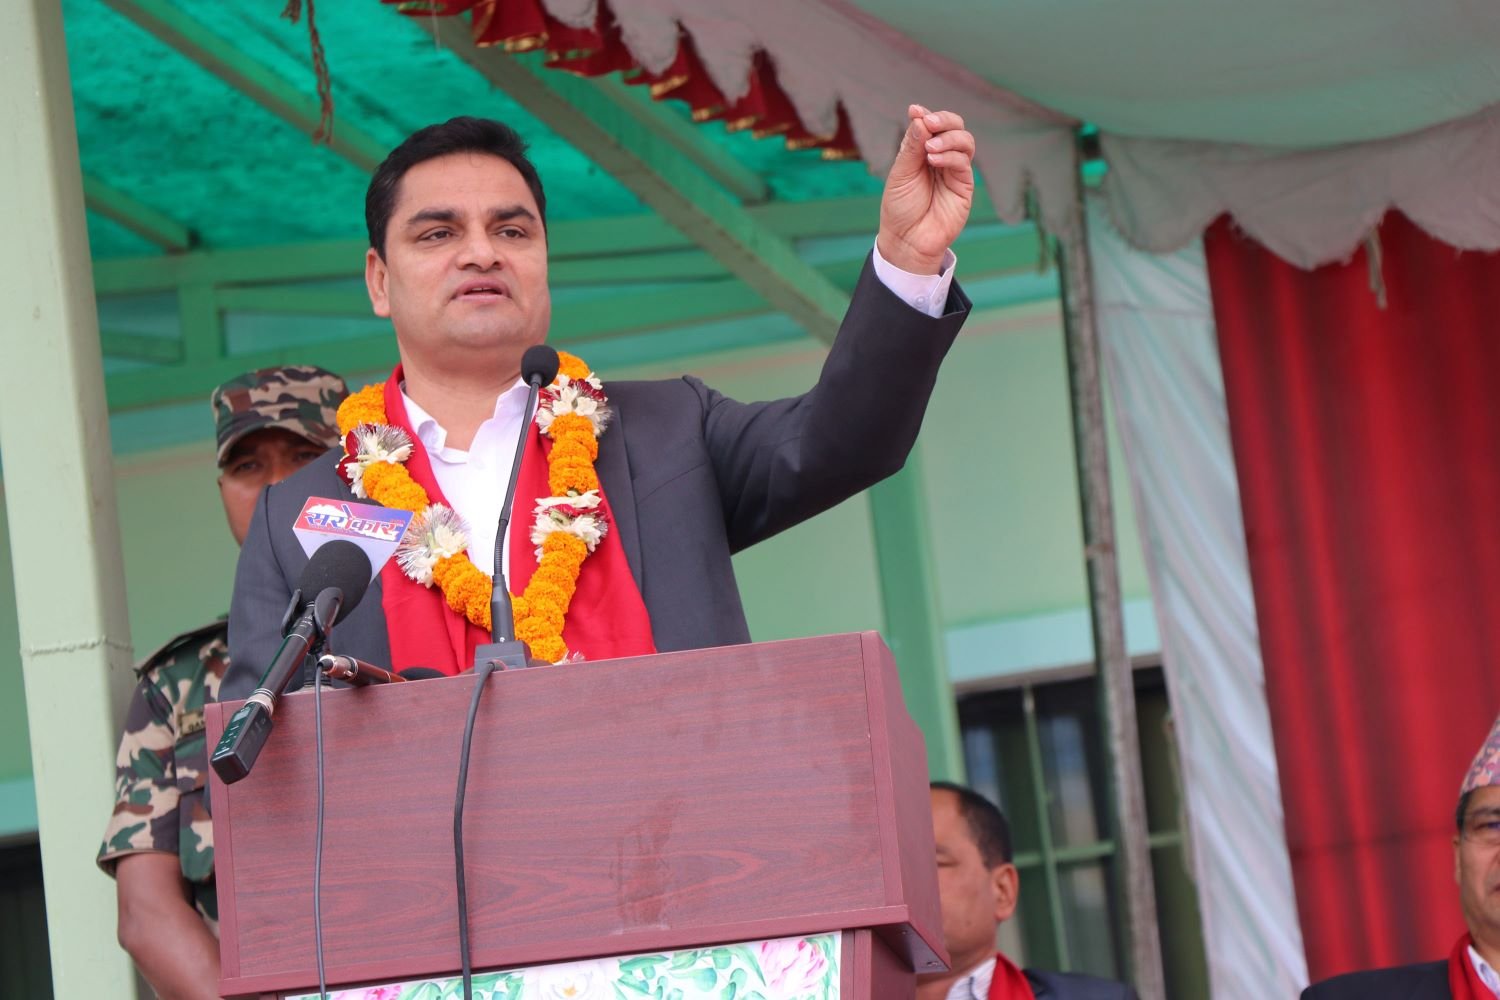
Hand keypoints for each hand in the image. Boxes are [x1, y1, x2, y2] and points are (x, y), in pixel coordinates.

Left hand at [876, 105, 975, 274]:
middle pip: (954, 126)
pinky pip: (963, 162)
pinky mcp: (964, 185)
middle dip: (944, 120)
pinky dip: (950, 156)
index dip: (926, 115)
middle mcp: (941, 157)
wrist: (907, 240)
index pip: (931, 125)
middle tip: (928, 123)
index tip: (915, 111)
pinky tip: (933, 160)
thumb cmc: (900, 208)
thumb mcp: (901, 173)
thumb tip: (920, 116)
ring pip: (964, 141)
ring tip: (929, 149)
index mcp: (922, 151)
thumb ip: (911, 146)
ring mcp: (954, 170)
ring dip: (948, 138)